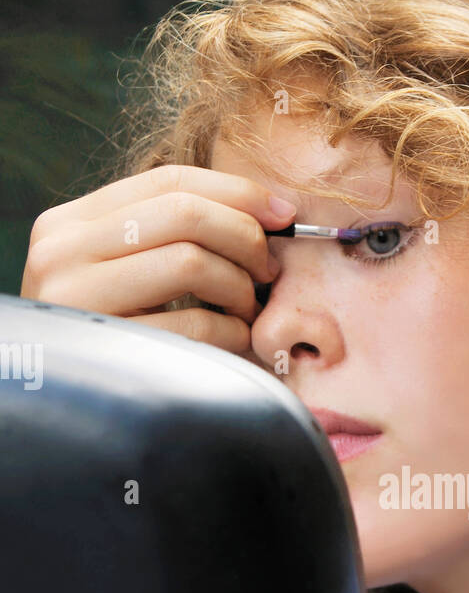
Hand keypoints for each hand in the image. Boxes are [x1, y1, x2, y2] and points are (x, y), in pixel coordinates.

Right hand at [20, 163, 295, 354]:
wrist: (63, 409)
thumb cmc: (107, 336)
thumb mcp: (117, 275)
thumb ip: (165, 238)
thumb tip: (268, 213)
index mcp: (69, 224)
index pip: (167, 182)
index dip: (236, 192)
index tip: (283, 214)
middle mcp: (62, 252)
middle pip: (185, 214)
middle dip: (245, 239)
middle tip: (268, 271)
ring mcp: (77, 298)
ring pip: (191, 262)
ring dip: (239, 287)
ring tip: (245, 310)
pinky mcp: (108, 347)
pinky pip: (193, 325)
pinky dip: (231, 331)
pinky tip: (234, 341)